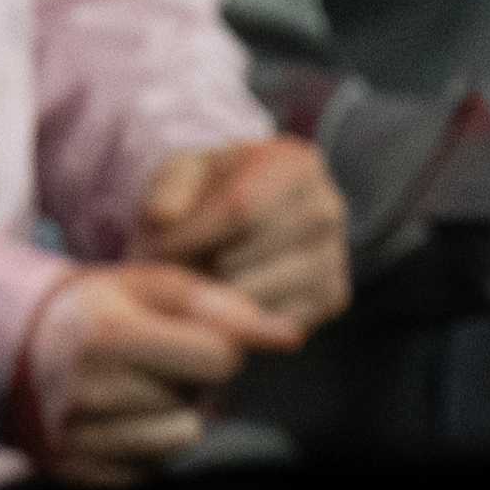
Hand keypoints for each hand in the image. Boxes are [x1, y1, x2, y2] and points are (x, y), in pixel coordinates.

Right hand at [7, 259, 301, 486]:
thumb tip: (292, 336)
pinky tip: (118, 417)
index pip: (220, 358)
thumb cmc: (106, 310)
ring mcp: (75, 436)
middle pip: (200, 398)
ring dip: (172, 414)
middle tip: (150, 361)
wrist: (21, 350)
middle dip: (190, 379)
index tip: (187, 336)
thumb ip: (228, 308)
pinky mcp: (72, 471)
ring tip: (135, 389)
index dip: (219, 346)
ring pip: (182, 437)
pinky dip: (147, 444)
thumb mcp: (159, 287)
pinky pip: (152, 467)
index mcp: (107, 335)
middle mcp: (86, 390)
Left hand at [130, 133, 343, 329]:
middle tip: (168, 271)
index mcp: (296, 165)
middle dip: (194, 270)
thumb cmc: (210, 191)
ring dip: (211, 298)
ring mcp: (336, 255)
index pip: (243, 208)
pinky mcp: (333, 296)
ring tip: (193, 282)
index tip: (153, 248)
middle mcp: (327, 208)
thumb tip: (164, 217)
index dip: (189, 235)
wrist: (246, 214)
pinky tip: (222, 299)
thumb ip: (168, 186)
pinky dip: (238, 320)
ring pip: (257, 295)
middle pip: (246, 255)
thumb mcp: (183, 172)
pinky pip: (273, 323)